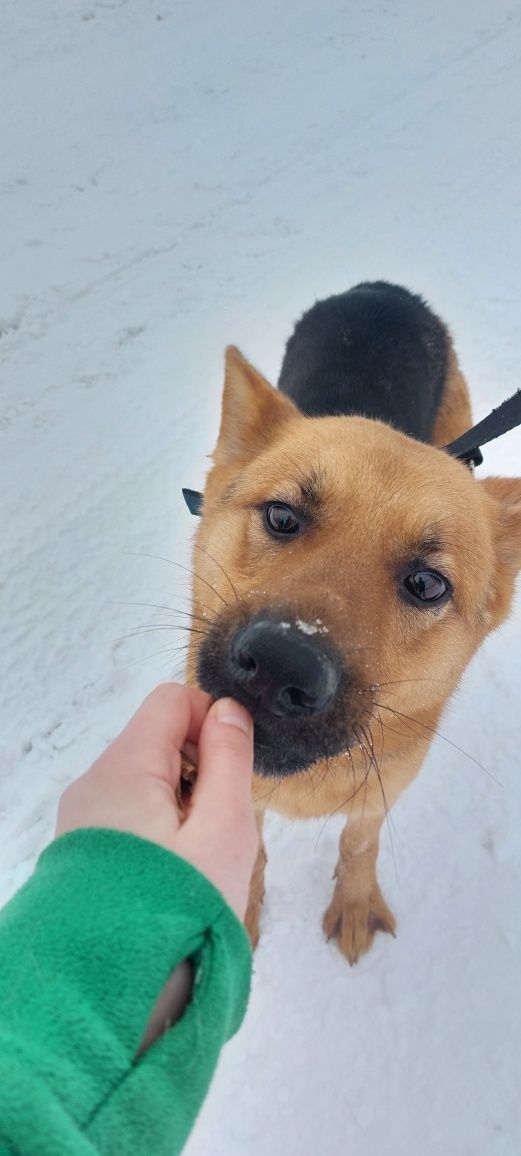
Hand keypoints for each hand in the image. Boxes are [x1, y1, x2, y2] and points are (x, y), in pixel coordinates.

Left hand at [56, 683, 257, 919]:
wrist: (110, 996)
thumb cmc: (178, 910)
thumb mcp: (223, 831)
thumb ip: (229, 761)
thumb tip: (229, 710)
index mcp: (124, 768)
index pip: (172, 700)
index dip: (213, 724)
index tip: (232, 776)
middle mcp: (93, 783)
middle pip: (159, 742)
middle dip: (200, 773)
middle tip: (217, 831)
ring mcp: (82, 818)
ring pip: (147, 782)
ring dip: (182, 807)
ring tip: (196, 863)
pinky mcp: (83, 850)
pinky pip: (130, 816)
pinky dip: (159, 832)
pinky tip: (172, 877)